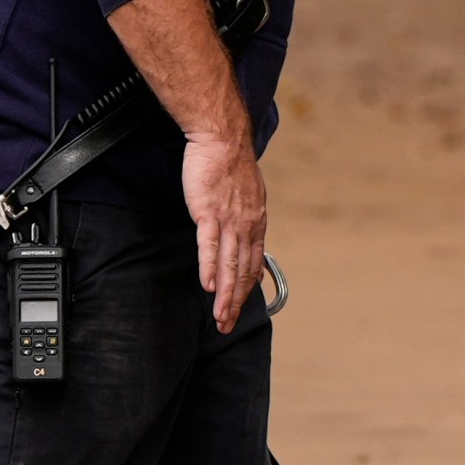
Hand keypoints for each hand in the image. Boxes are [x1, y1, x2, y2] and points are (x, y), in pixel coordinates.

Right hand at [182, 132, 266, 332]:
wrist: (223, 139)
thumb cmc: (230, 163)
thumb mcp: (247, 194)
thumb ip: (246, 218)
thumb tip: (245, 236)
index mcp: (256, 222)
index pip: (253, 263)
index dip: (246, 289)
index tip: (240, 306)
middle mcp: (247, 226)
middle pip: (242, 272)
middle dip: (236, 302)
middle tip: (227, 325)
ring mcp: (229, 220)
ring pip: (228, 265)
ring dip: (225, 295)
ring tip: (220, 317)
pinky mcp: (209, 212)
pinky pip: (210, 246)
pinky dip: (209, 268)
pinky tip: (208, 286)